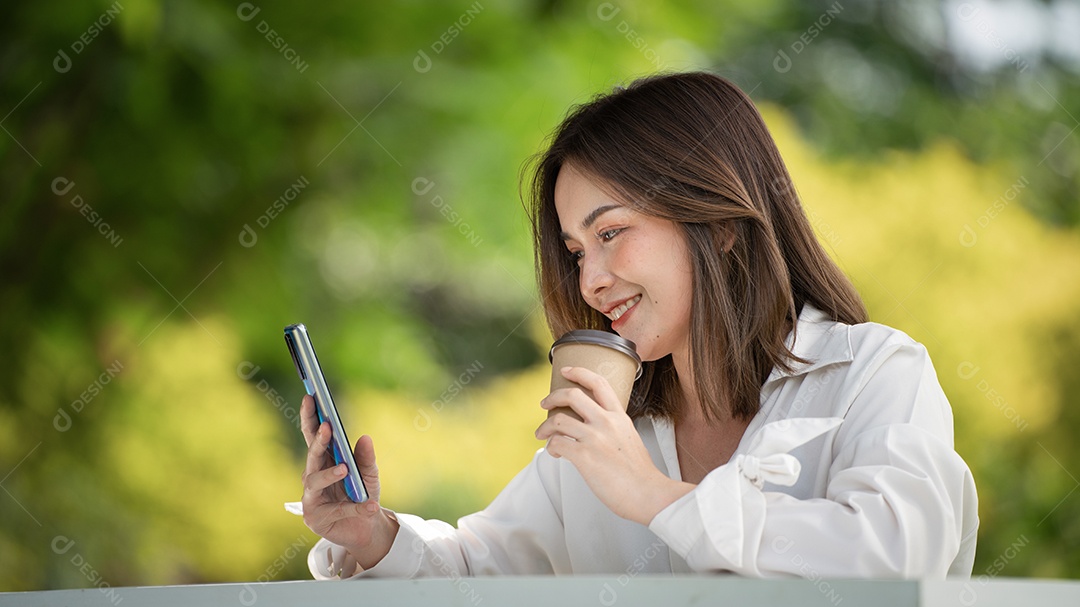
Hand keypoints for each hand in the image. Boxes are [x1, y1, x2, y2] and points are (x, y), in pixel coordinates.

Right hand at [300, 395, 398, 570]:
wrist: (367, 529)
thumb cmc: (363, 496)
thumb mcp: (369, 475)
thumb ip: (366, 459)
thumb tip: (364, 437)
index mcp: (323, 461)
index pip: (312, 435)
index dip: (310, 416)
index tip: (311, 396)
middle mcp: (312, 477)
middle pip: (311, 455)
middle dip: (318, 441)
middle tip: (326, 427)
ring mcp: (311, 498)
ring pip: (315, 482)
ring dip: (330, 474)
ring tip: (344, 468)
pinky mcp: (315, 518)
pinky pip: (337, 510)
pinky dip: (356, 508)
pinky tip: (371, 505)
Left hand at [534, 367, 692, 524]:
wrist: (648, 493)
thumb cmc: (640, 474)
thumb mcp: (630, 439)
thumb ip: (613, 430)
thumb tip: (593, 431)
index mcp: (619, 417)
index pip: (598, 383)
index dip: (579, 372)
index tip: (566, 371)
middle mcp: (606, 422)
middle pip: (572, 395)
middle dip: (552, 397)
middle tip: (544, 403)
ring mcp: (595, 438)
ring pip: (558, 420)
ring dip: (544, 427)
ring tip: (541, 435)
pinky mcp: (585, 456)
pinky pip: (557, 443)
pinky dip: (551, 447)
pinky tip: (555, 453)